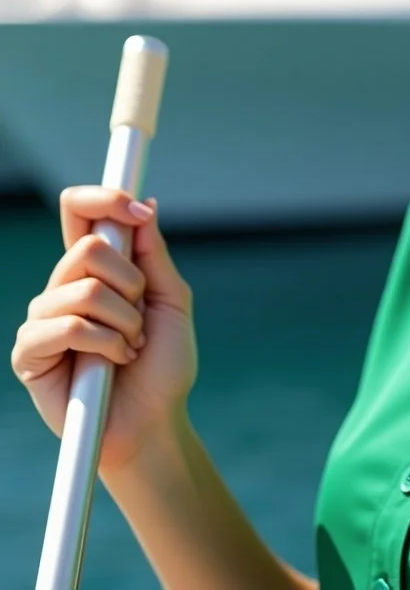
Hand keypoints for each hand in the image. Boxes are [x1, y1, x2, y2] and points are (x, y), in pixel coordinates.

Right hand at [10, 187, 198, 474]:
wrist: (154, 421)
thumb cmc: (164, 364)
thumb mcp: (170, 300)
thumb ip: (153, 255)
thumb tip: (145, 206)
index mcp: (97, 269)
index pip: (80, 212)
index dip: (104, 198)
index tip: (138, 210)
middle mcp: (64, 287)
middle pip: (88, 245)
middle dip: (131, 282)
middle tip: (140, 317)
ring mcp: (43, 319)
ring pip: (85, 287)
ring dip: (125, 320)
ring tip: (130, 347)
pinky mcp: (29, 353)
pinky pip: (68, 325)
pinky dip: (105, 343)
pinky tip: (113, 362)